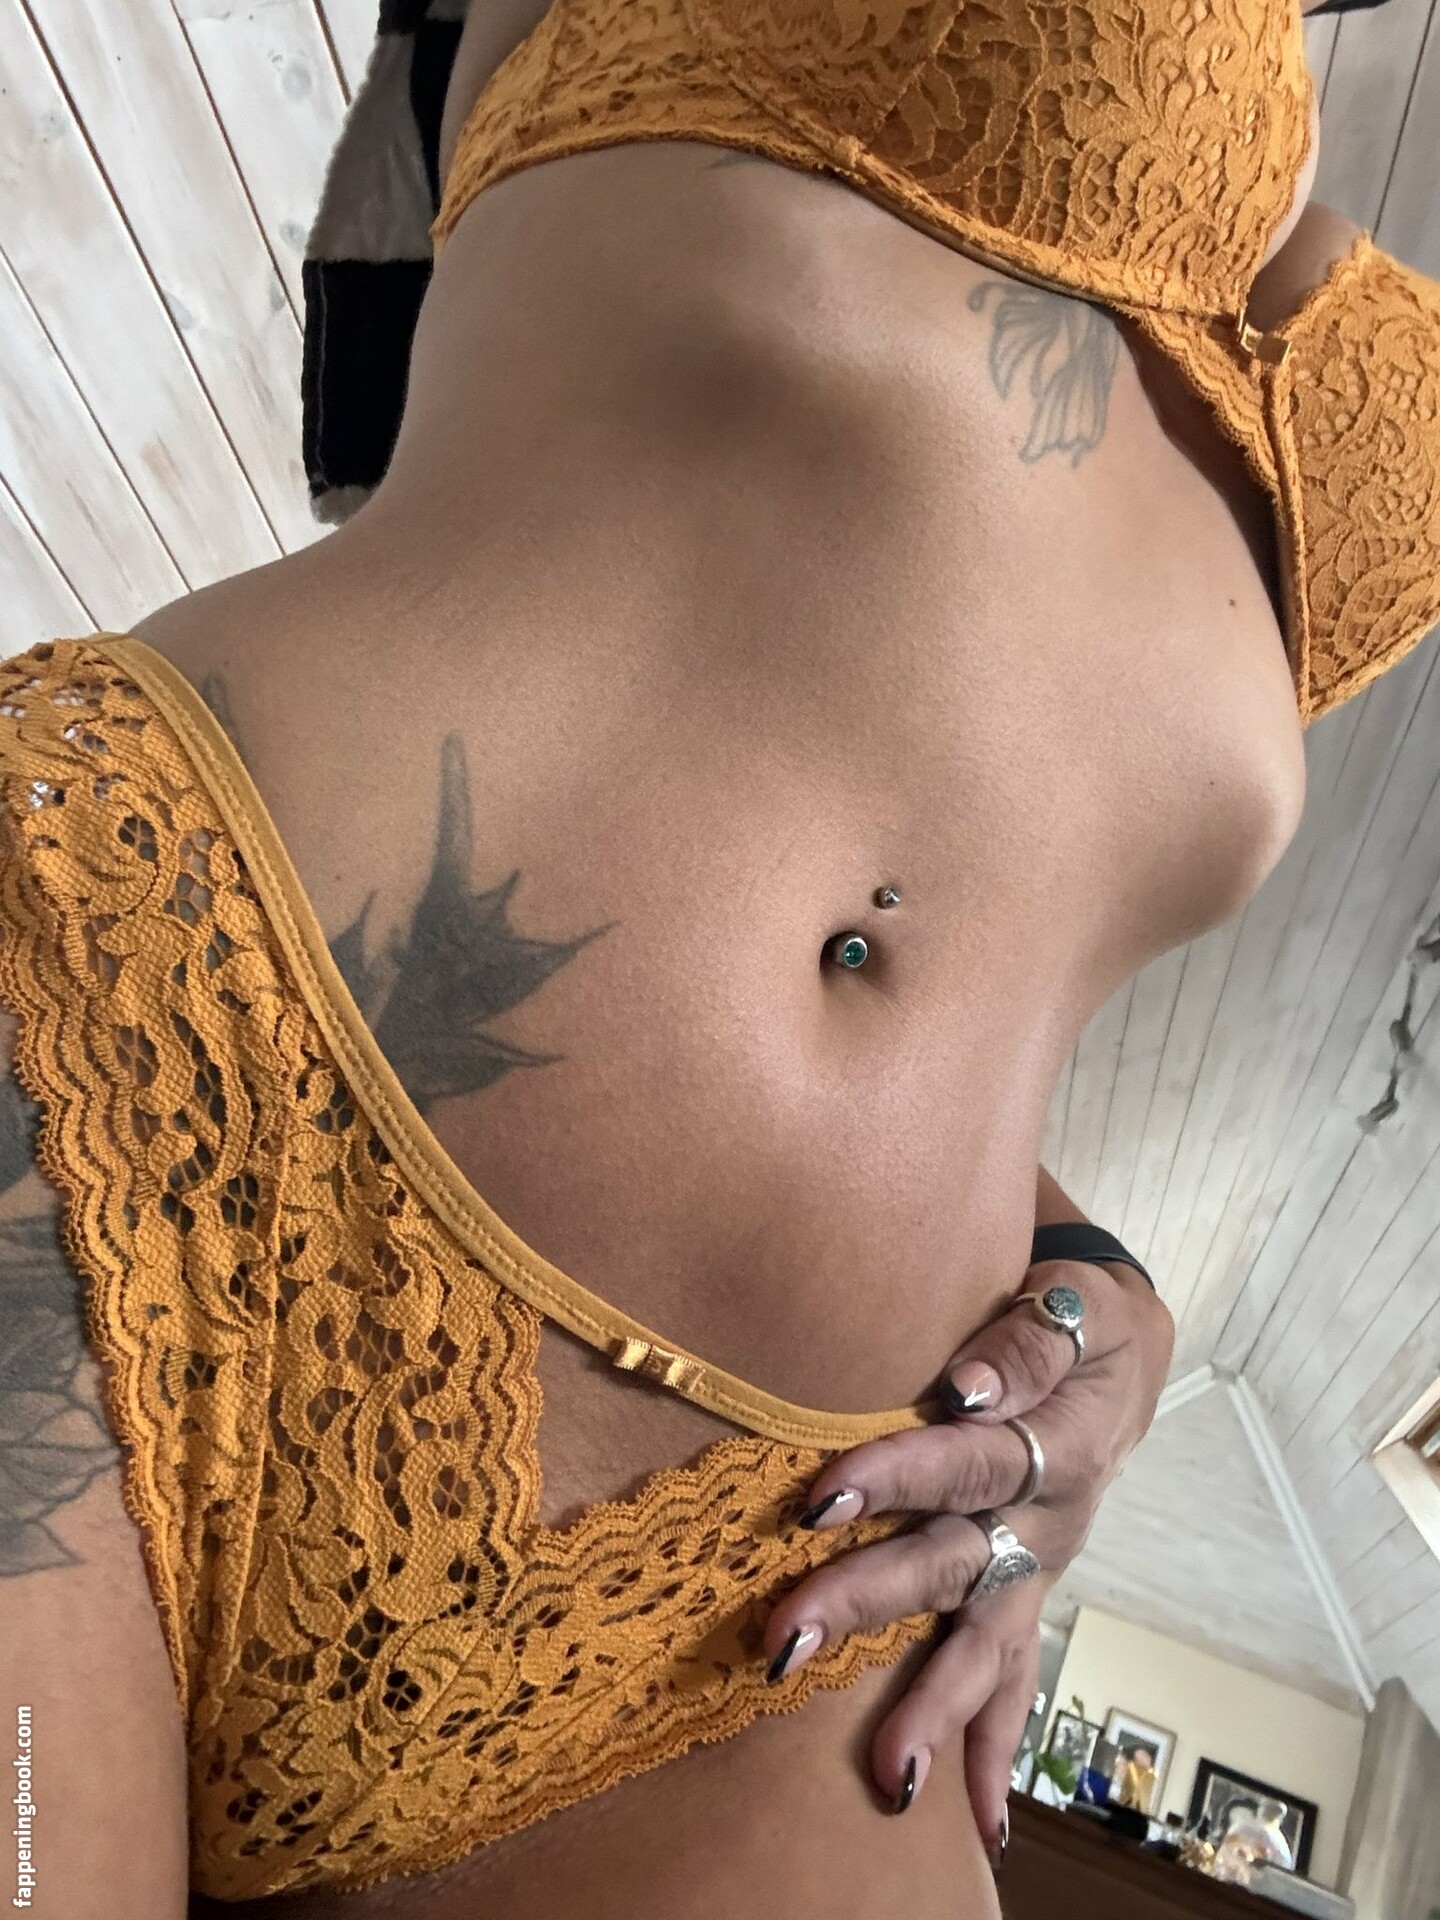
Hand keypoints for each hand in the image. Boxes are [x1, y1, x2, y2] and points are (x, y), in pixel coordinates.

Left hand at [760, 1258, 1173, 1843]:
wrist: (1119, 1351)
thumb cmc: (1077, 1315)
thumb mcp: (1075, 1303)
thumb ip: (1026, 1341)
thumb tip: (969, 1389)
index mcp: (1059, 1440)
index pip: (970, 1460)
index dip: (899, 1476)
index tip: (821, 1497)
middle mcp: (1048, 1517)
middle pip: (954, 1564)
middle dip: (868, 1602)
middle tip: (785, 1638)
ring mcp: (1037, 1564)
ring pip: (982, 1642)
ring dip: (932, 1709)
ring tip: (888, 1780)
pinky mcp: (1025, 1590)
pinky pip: (1015, 1678)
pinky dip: (993, 1748)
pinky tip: (977, 1823)